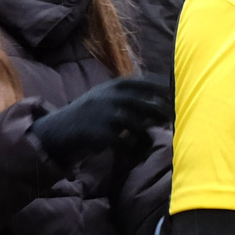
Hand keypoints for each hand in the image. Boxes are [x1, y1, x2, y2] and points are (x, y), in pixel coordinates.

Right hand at [30, 75, 171, 169]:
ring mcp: (105, 116)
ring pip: (137, 125)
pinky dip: (132, 148)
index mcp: (111, 87)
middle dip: (159, 112)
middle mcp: (109, 99)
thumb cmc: (88, 113)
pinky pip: (125, 143)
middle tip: (170, 119)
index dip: (158, 87)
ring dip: (146, 134)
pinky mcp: (102, 135)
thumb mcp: (103, 96)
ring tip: (149, 139)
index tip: (173, 92)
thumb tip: (157, 98)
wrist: (60, 129)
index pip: (140, 83)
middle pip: (143, 104)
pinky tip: (133, 151)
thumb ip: (126, 94)